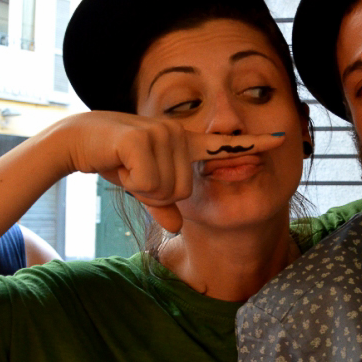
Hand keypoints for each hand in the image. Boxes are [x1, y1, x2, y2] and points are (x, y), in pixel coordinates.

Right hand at [59, 112, 285, 232]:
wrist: (79, 140)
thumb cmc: (113, 160)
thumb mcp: (142, 187)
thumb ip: (162, 206)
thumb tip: (178, 227)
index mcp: (184, 143)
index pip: (225, 146)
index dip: (255, 143)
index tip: (282, 138)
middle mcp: (179, 135)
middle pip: (184, 191)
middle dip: (156, 194)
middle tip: (134, 173)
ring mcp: (162, 134)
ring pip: (168, 189)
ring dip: (142, 187)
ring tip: (126, 166)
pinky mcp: (143, 139)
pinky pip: (149, 183)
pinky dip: (131, 182)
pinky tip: (118, 163)